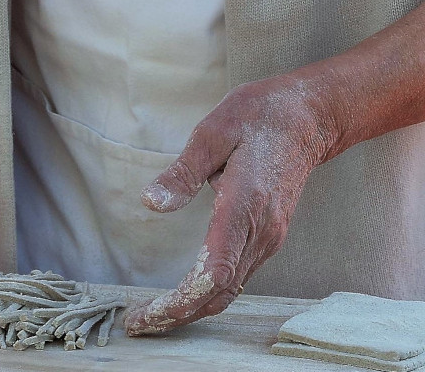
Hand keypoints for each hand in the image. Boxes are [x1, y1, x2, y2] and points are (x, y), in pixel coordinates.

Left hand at [124, 73, 336, 335]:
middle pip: (218, 293)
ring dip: (190, 309)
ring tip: (150, 317)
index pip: (214, 273)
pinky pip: (236, 278)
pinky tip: (182, 296)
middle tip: (136, 325)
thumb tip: (151, 202)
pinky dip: (207, 296)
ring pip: (229, 291)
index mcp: (244, 207)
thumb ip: (182, 172)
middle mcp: (261, 232)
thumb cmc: (256, 119)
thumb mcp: (212, 133)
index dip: (181, 301)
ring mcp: (267, 237)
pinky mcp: (266, 236)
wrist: (307, 118)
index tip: (148, 314)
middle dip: (177, 315)